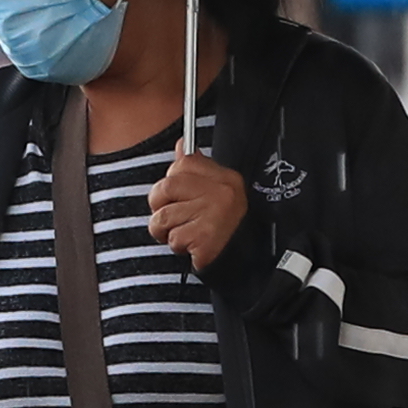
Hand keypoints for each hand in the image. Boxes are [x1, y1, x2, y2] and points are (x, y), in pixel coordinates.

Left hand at [149, 148, 247, 267]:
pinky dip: (178, 246)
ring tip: (184, 234)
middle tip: (174, 219)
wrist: (247, 262)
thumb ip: (195, 169)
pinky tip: (193, 247)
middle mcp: (221, 193)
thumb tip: (181, 145)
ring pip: (163, 216)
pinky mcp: (205, 238)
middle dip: (160, 206)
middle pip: (166, 187)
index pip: (182, 164)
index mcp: (225, 178)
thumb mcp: (216, 191)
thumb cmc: (225, 227)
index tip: (179, 197)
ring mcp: (214, 215)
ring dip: (166, 231)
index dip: (172, 183)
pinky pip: (173, 239)